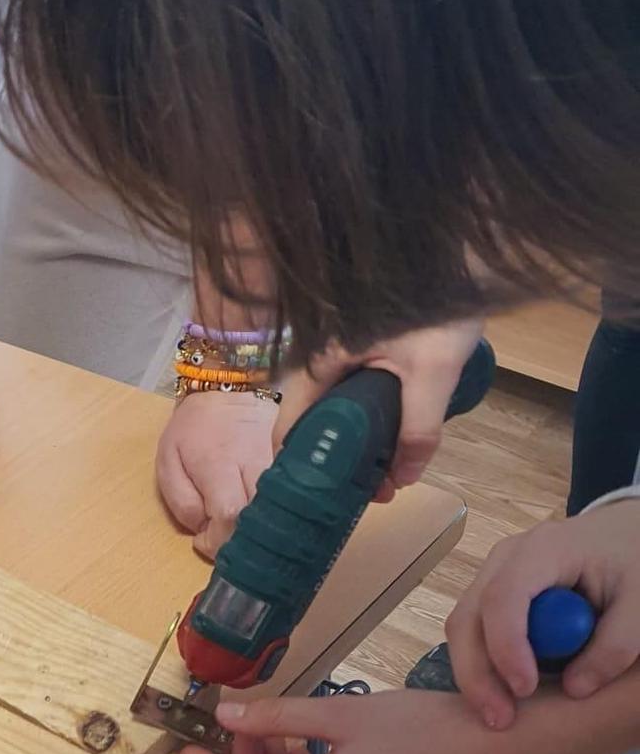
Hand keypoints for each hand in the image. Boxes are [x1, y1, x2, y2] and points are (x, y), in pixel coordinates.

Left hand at [156, 390, 278, 559]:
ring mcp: (276, 462)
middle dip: (240, 541)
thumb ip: (182, 501)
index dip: (218, 540)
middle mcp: (253, 464)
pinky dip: (274, 513)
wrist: (229, 388)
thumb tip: (202, 531)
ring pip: (278, 509)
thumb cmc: (193, 430)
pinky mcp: (289, 461)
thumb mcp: (169, 463)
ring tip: (240, 530)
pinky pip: (288, 495)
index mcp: (219, 464)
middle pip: (259, 518)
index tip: (204, 542)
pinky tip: (262, 517)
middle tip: (223, 541)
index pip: (229, 514)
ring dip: (259, 529)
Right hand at [277, 318, 485, 493]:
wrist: (464, 256)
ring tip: (385, 474)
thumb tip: (404, 480)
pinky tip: (390, 441)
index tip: (321, 497)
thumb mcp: (434, 371)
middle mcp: (320, 359)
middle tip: (368, 492)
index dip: (297, 466)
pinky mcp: (362, 350)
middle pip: (311, 423)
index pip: (288, 425)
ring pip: (333, 412)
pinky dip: (365, 424)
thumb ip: (419, 428)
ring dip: (354, 446)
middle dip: (334, 462)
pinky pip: (351, 397)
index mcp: (321, 361)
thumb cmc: (440, 304)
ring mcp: (340, 354)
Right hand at [448, 499, 639, 727]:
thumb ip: (617, 644)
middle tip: (499, 721)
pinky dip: (484, 664)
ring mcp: (491, 574)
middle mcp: (504, 559)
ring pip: (463, 630)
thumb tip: (575, 689)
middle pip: (467, 619)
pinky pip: (474, 633)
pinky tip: (508, 688)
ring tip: (503, 713)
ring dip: (476, 675)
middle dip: (476, 674)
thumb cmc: (632, 562)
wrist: (622, 535)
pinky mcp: (490, 593)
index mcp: (543, 550)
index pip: (503, 598)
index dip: (506, 647)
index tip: (526, 690)